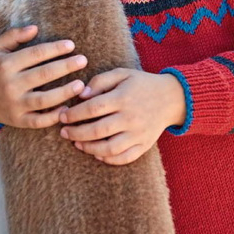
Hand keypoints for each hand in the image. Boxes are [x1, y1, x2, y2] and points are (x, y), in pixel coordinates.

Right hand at [0, 25, 87, 128]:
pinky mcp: (18, 121)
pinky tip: (67, 108)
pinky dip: (53, 117)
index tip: (71, 45)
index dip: (55, 49)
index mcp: (6, 65)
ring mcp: (14, 105)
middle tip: (83, 60)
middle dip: (66, 67)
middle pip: (43, 75)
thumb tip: (35, 28)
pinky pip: (38, 121)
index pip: (35, 54)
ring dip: (64, 92)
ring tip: (81, 85)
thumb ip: (14, 35)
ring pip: (43, 100)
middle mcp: (10, 85)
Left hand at [57, 67, 186, 164]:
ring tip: (77, 143)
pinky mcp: (144, 145)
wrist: (172, 97)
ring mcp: (138, 133)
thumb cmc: (141, 84)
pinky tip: (97, 154)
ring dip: (89, 148)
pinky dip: (108, 159)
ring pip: (109, 148)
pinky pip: (124, 158)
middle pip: (97, 130)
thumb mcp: (122, 73)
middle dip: (76, 133)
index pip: (92, 108)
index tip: (62, 115)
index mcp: (123, 97)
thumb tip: (81, 95)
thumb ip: (100, 81)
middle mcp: (131, 117)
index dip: (74, 114)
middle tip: (64, 132)